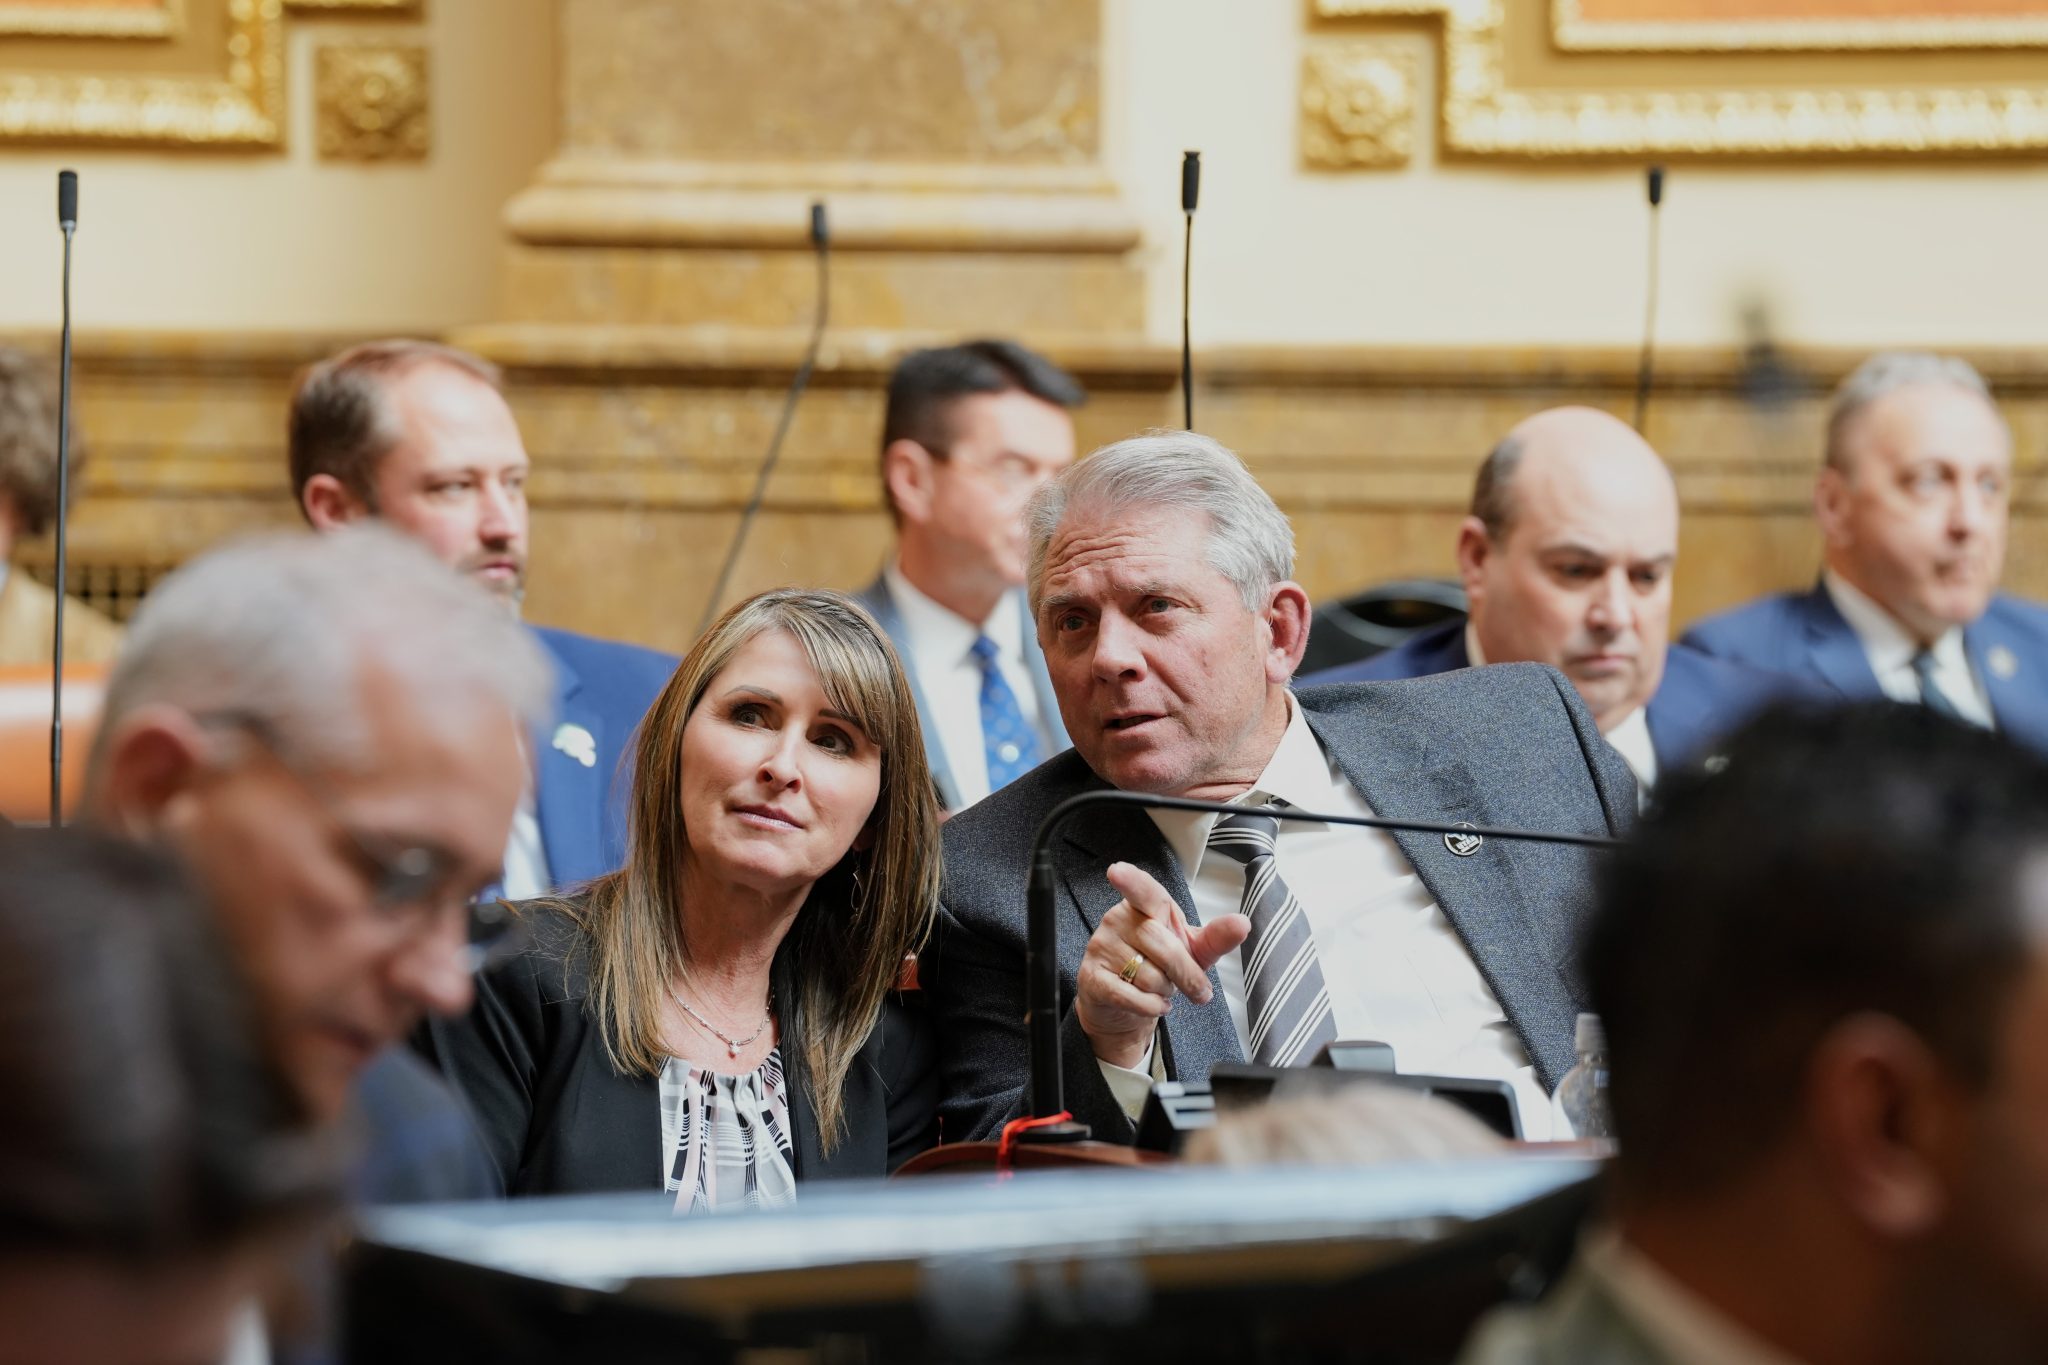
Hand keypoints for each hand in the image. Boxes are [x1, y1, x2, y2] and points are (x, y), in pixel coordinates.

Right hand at [1076, 862, 1250, 1071]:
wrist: (1124, 1002)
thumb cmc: (1158, 966)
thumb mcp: (1191, 950)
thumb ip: (1216, 937)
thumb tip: (1243, 923)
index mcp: (1144, 906)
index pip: (1141, 890)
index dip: (1130, 881)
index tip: (1116, 872)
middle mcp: (1118, 920)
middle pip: (1162, 946)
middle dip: (1187, 975)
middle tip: (1198, 990)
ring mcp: (1101, 947)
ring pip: (1148, 976)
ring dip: (1165, 992)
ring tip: (1160, 989)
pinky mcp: (1091, 977)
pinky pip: (1130, 996)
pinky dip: (1151, 1007)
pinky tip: (1154, 1004)